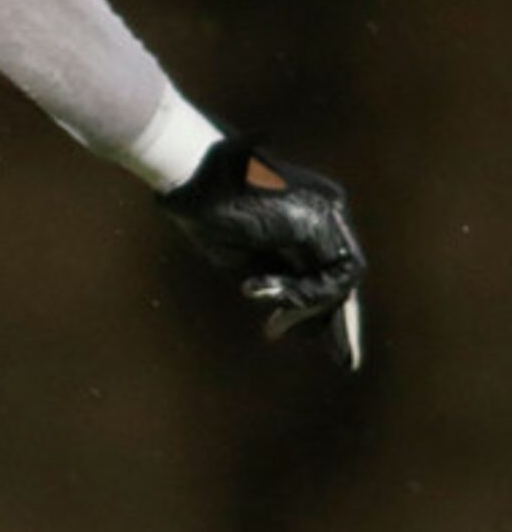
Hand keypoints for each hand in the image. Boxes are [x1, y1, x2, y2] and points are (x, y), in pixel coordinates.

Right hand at [158, 138, 365, 367]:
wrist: (188, 171)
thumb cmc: (202, 208)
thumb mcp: (243, 257)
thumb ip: (273, 283)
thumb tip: (288, 320)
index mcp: (312, 212)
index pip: (329, 265)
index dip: (322, 305)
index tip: (310, 336)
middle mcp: (328, 210)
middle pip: (342, 274)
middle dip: (338, 320)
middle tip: (342, 360)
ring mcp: (327, 212)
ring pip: (341, 278)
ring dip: (309, 309)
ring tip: (274, 326)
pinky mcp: (316, 220)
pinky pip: (328, 274)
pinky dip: (301, 294)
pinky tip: (258, 291)